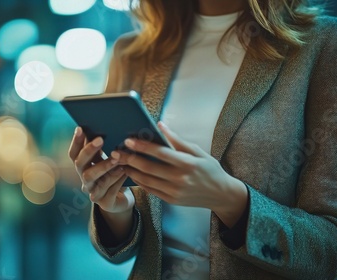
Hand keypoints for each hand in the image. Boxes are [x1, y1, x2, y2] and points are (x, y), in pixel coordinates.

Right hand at [68, 127, 134, 214]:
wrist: (123, 199)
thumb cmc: (116, 175)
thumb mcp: (110, 160)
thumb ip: (106, 148)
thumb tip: (110, 124)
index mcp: (84, 167)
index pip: (74, 154)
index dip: (76, 142)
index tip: (80, 128)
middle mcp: (85, 179)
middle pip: (80, 165)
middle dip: (89, 151)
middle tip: (100, 139)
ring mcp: (93, 192)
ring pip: (93, 178)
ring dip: (104, 166)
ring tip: (117, 157)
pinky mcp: (105, 203)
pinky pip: (108, 191)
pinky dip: (117, 180)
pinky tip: (125, 171)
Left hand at [112, 122, 246, 226]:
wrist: (220, 194)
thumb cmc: (209, 169)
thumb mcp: (198, 151)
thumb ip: (177, 140)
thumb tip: (160, 126)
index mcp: (188, 163)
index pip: (160, 153)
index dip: (143, 146)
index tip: (129, 140)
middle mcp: (180, 179)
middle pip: (149, 167)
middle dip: (130, 158)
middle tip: (117, 151)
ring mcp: (174, 191)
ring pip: (146, 180)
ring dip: (131, 171)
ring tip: (121, 162)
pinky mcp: (171, 200)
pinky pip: (150, 190)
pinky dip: (139, 181)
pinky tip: (132, 173)